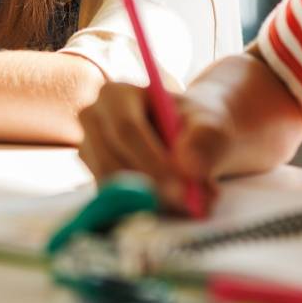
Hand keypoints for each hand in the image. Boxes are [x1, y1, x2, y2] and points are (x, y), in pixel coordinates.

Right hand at [76, 79, 231, 213]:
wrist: (193, 141)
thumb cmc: (199, 126)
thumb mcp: (212, 126)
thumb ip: (206, 140)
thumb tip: (189, 166)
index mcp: (116, 94)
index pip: (126, 129)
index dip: (152, 160)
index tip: (182, 187)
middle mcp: (93, 120)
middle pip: (111, 160)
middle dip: (150, 187)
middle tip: (187, 205)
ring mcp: (89, 150)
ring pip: (111, 185)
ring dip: (151, 200)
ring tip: (192, 200)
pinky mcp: (95, 178)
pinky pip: (112, 202)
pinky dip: (144, 208)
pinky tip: (174, 203)